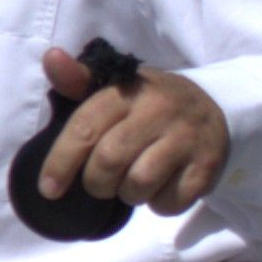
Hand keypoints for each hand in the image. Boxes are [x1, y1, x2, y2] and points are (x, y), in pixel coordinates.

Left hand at [29, 45, 231, 216]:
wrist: (213, 109)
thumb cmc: (147, 106)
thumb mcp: (114, 88)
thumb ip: (78, 80)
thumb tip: (51, 57)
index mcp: (129, 89)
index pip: (85, 127)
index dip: (61, 162)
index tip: (48, 189)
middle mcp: (160, 109)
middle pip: (109, 162)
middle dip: (97, 183)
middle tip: (102, 182)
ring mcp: (187, 137)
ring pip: (138, 185)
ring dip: (129, 194)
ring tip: (134, 182)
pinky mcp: (208, 164)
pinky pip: (169, 202)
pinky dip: (159, 204)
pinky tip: (163, 186)